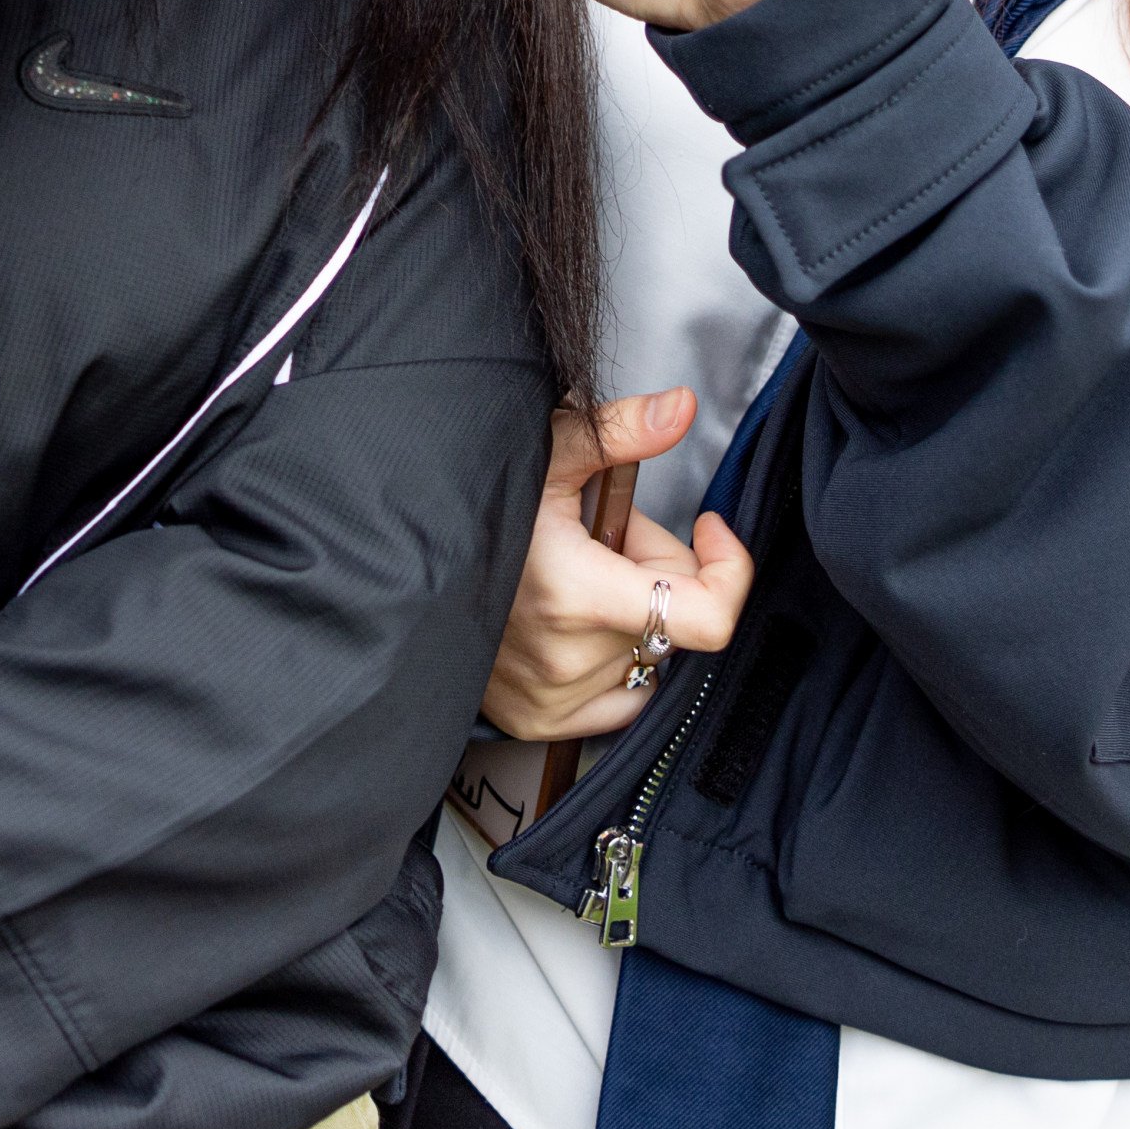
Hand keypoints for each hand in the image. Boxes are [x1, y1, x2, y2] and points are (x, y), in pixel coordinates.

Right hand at [482, 390, 756, 742]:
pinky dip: (614, 660)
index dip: (728, 569)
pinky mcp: (542, 720)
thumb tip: (680, 407)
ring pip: (648, 654)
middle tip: (604, 538)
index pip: (710, 617)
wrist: (401, 569)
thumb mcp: (545, 455)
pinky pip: (622, 695)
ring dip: (631, 614)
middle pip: (676, 618)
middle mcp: (569, 658)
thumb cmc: (470, 513)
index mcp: (577, 594)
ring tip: (577, 578)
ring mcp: (556, 698)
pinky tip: (574, 623)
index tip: (710, 529)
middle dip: (656, 568)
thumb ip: (620, 432)